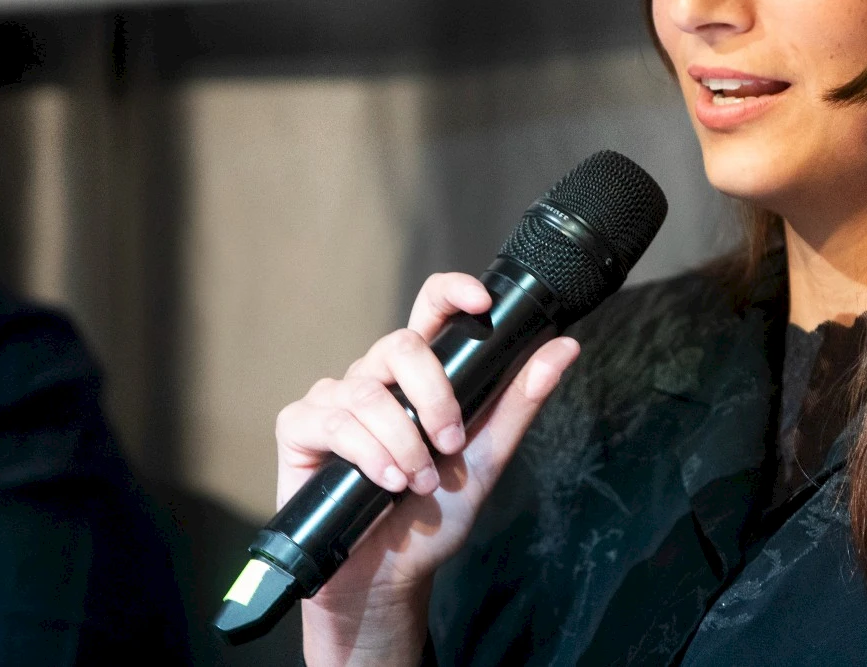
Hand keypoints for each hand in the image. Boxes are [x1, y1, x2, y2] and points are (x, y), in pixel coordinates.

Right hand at [275, 272, 580, 665]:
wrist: (390, 574)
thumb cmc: (434, 514)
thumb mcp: (486, 457)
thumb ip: (520, 401)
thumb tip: (565, 347)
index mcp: (418, 375)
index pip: (430, 309)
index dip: (451, 291)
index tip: (481, 301)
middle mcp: (375, 378)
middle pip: (399, 344)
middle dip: (433, 395)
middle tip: (450, 443)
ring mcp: (334, 400)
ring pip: (366, 390)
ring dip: (401, 441)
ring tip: (417, 482)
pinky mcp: (301, 429)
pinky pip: (330, 420)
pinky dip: (364, 452)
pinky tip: (384, 481)